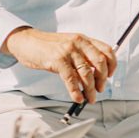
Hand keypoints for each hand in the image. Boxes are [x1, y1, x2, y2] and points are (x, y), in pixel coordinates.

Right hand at [2, 27, 117, 102]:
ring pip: (86, 73)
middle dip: (102, 80)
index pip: (107, 51)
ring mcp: (68, 51)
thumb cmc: (47, 46)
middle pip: (100, 63)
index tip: (109, 76)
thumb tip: (93, 76)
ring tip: (90, 98)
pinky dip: (76, 91)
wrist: (26, 41)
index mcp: (83, 39)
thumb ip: (81, 56)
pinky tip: (77, 97)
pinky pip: (71, 79)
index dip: (112, 65)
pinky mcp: (57, 60)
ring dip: (90, 89)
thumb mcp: (68, 46)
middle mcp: (78, 43)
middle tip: (100, 90)